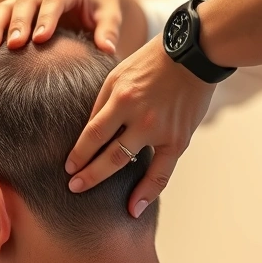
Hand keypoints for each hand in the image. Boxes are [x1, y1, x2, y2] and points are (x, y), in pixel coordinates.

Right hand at [0, 0, 125, 54]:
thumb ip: (109, 31)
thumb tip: (108, 49)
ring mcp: (25, 2)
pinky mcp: (13, 13)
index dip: (46, 18)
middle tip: (15, 45)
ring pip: (4, 8)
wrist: (91, 2)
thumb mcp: (111, 17)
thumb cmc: (102, 11)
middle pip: (25, 3)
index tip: (41, 39)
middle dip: (18, 23)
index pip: (55, 0)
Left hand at [64, 37, 216, 217]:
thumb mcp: (119, 74)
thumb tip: (89, 135)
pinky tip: (135, 207)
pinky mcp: (179, 140)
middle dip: (87, 174)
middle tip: (72, 187)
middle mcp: (140, 118)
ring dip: (106, 181)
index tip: (68, 168)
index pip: (93, 134)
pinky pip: (161, 173)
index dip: (78, 154)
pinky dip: (147, 193)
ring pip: (129, 165)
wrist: (193, 55)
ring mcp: (161, 131)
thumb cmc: (151, 62)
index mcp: (122, 98)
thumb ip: (103, 104)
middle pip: (107, 155)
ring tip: (90, 196)